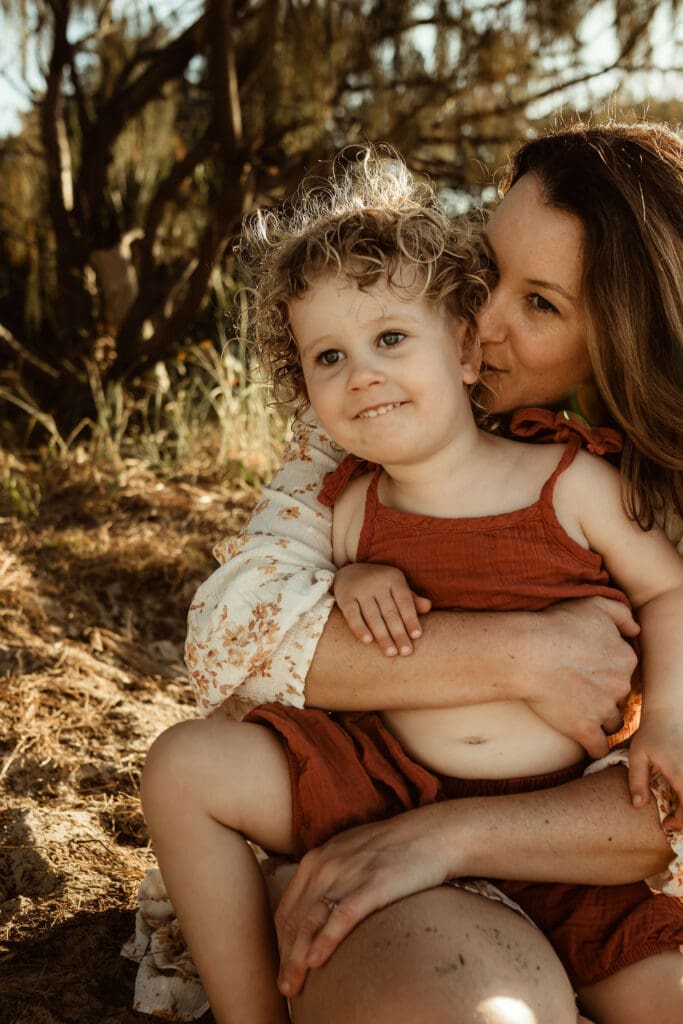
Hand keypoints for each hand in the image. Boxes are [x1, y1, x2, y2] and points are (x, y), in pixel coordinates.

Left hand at [275, 806, 451, 998]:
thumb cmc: (391, 847)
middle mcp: (325, 865)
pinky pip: (341, 916)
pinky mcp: (373, 884)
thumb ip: (328, 876)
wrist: (431, 834)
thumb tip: (316, 909)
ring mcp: (348, 874)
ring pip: (311, 922)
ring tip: (293, 987)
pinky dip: (326, 940)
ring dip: (298, 958)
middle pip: (295, 920)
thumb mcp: (348, 854)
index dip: (281, 943)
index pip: (287, 909)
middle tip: (285, 989)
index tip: (283, 967)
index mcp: (316, 859)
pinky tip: (317, 962)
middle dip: (285, 958)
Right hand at [333, 563, 431, 656]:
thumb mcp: (396, 587)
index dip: (411, 619)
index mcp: (394, 578)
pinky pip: (353, 615)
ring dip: (382, 636)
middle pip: (390, 612)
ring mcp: (360, 589)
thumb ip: (411, 599)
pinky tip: (368, 641)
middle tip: (406, 652)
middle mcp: (377, 582)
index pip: (405, 602)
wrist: (348, 572)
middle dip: (399, 633)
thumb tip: (428, 606)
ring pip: (373, 616)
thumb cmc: (380, 585)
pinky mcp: (344, 597)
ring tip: (391, 653)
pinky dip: (360, 628)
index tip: (416, 636)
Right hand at [525, 597, 638, 758]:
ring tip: (579, 710)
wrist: (529, 652)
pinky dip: (594, 746)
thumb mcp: (595, 604)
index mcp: (625, 658)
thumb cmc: (558, 625)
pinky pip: (599, 747)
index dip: (607, 667)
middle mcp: (621, 685)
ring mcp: (604, 709)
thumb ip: (622, 614)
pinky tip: (585, 739)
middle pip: (619, 694)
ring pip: (612, 720)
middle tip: (579, 685)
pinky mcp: (585, 729)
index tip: (588, 666)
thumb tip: (635, 631)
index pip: (624, 668)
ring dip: (601, 718)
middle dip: (604, 692)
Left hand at [629, 710, 682, 828]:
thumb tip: (637, 806)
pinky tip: (682, 792)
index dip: (679, 823)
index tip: (666, 823)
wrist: (670, 710)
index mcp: (682, 775)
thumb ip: (637, 781)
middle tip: (676, 819)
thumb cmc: (651, 732)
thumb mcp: (637, 756)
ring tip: (680, 807)